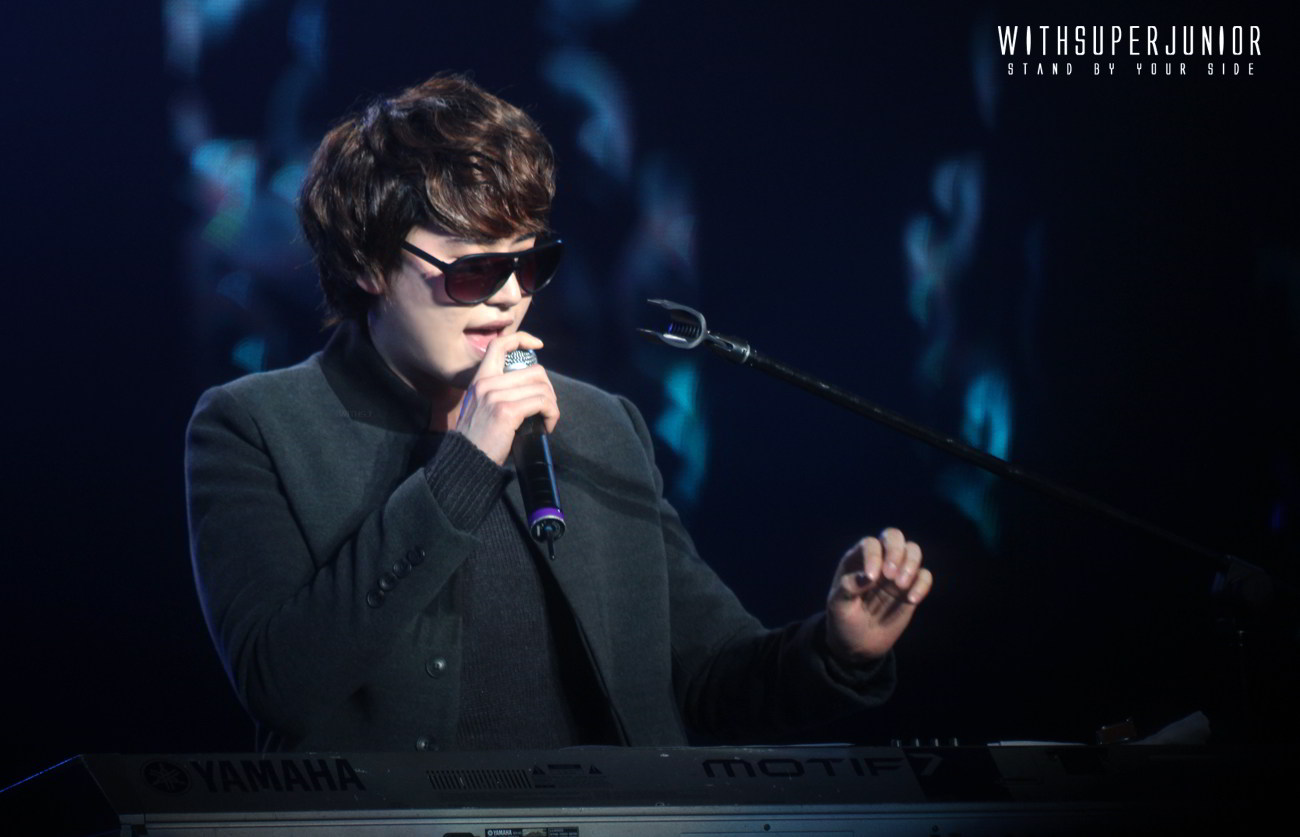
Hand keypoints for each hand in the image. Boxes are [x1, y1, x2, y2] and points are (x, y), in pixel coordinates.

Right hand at [454, 331, 558, 464]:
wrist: (466, 461)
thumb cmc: (479, 440)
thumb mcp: (482, 408)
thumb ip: (500, 392)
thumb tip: (531, 388)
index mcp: (479, 379)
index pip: (499, 345)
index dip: (522, 339)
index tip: (538, 345)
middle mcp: (486, 383)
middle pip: (534, 371)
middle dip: (548, 390)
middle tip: (546, 409)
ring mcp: (495, 396)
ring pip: (542, 388)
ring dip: (551, 406)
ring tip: (545, 421)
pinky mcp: (506, 411)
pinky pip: (542, 403)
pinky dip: (551, 415)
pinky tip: (546, 427)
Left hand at [825, 527, 932, 664]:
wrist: (857, 646)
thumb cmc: (843, 621)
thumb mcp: (837, 606)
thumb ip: (848, 588)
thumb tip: (868, 576)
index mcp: (857, 560)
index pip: (870, 544)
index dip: (874, 556)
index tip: (872, 578)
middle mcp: (878, 561)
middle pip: (894, 537)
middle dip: (896, 551)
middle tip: (891, 575)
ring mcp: (896, 574)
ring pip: (913, 550)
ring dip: (911, 564)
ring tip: (900, 586)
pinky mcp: (911, 590)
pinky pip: (925, 576)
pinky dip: (922, 584)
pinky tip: (912, 600)